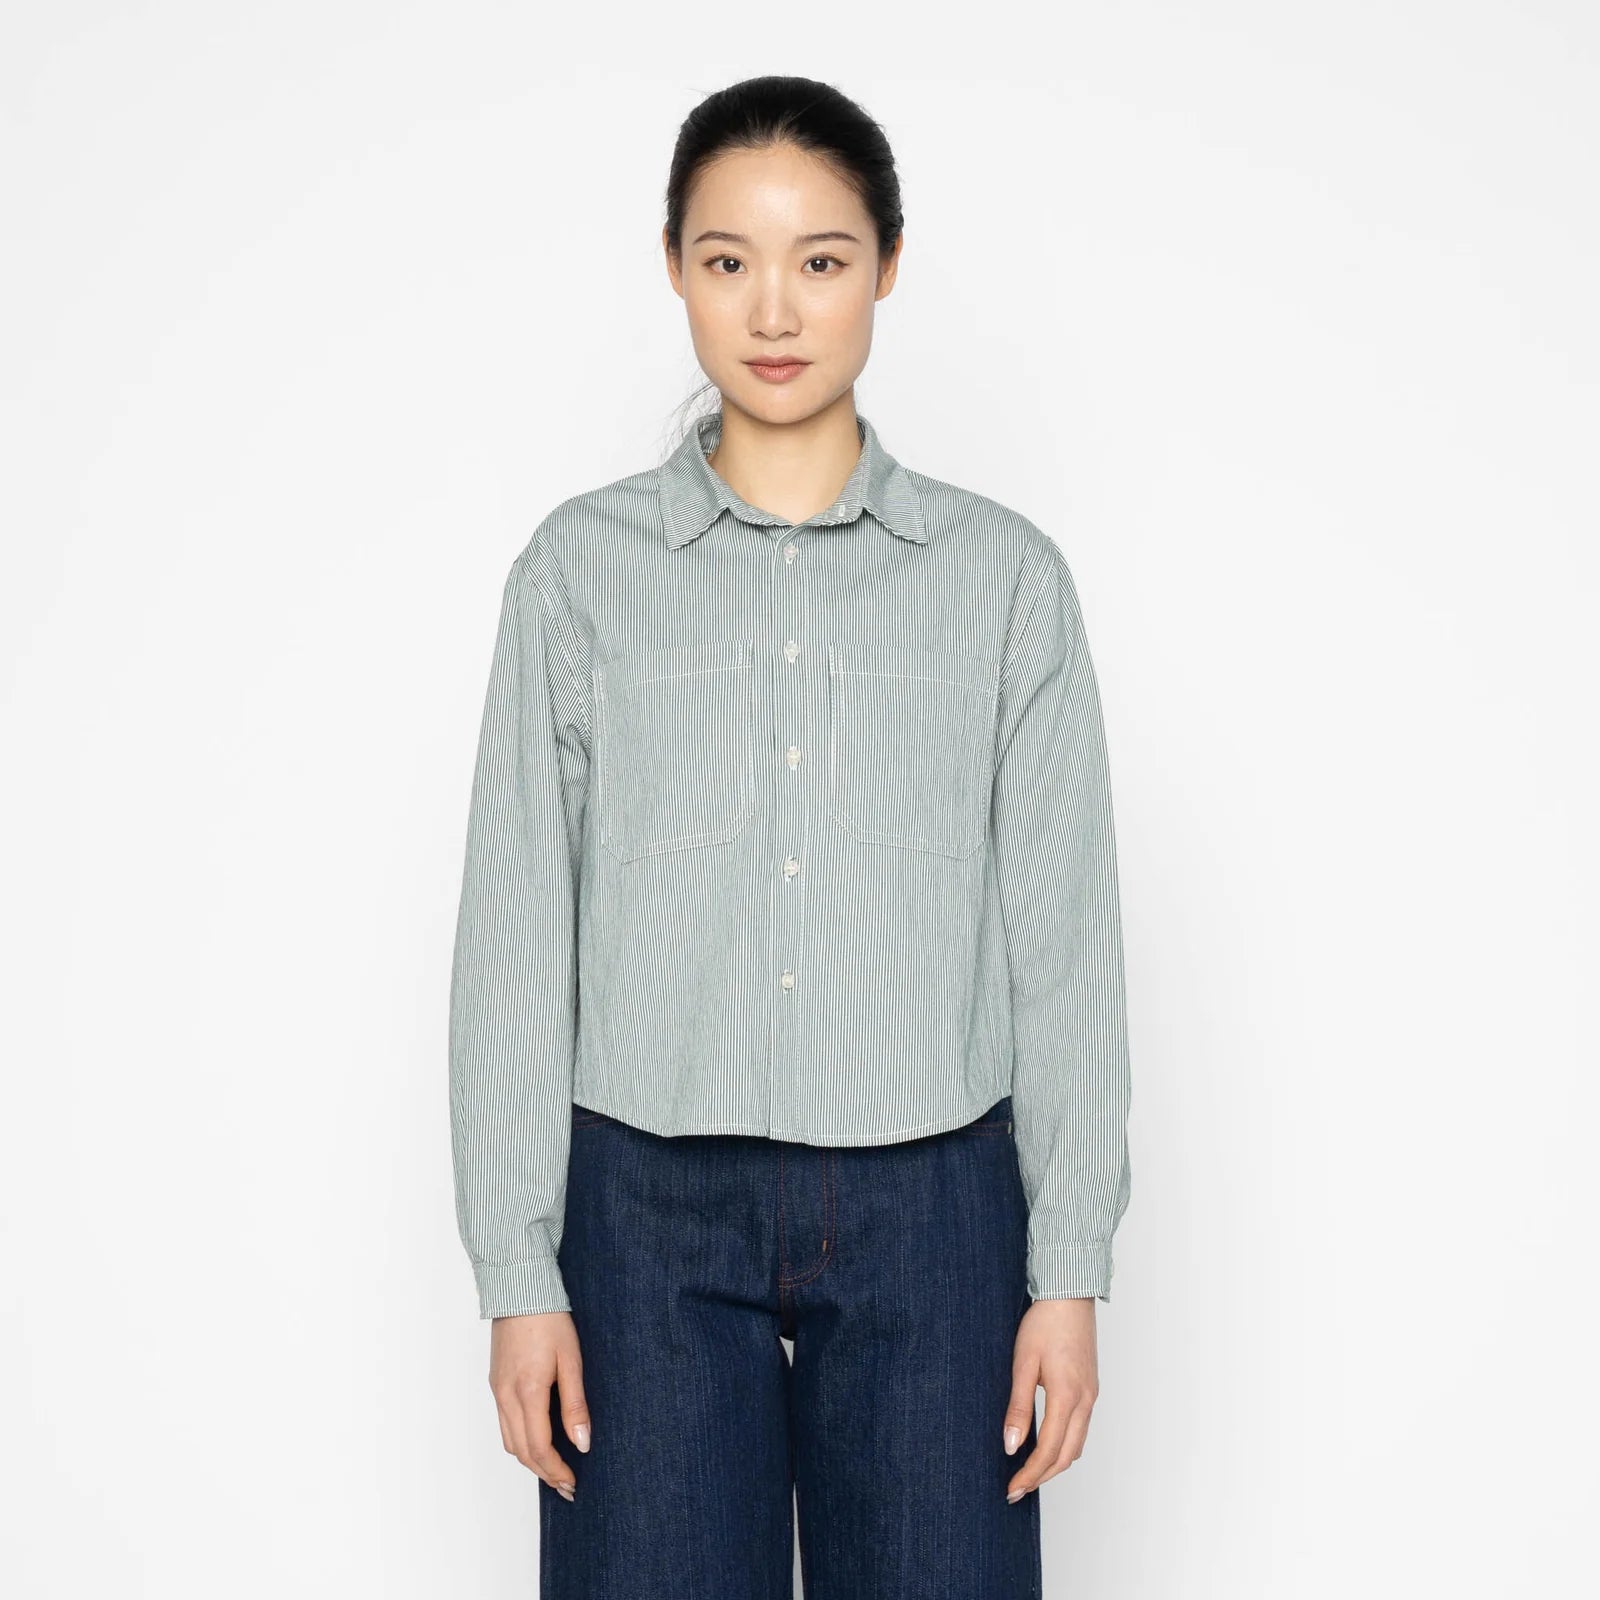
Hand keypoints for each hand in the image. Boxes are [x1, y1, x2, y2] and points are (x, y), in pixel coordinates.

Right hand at [488, 1310, 591, 1499]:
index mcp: (527, 1392)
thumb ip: (575, 1405)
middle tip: (566, 1486)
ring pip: (509, 1440)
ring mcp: (497, 1389)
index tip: (572, 1483)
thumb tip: (583, 1443)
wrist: (520, 1290)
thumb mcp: (571, 1360)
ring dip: (530, 1460)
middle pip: (520, 1451)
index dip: (555, 1470)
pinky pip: (504, 1423)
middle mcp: (506, 1395)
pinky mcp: (496, 1382)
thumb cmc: (550, 1319)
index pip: (538, 1447)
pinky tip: (537, 1440)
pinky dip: (520, 1441)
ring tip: (554, 1469)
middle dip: (543, 1473)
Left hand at [1002, 1297, 1098, 1502]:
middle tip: (1016, 1489)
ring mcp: (1091, 1395)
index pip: (1049, 1451)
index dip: (1030, 1474)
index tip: (1011, 1488)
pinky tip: (1047, 1444)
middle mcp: (1085, 1401)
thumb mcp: (1023, 1363)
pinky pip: (1081, 1429)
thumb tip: (1012, 1446)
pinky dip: (1064, 1445)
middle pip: (1067, 1456)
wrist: (1070, 1296)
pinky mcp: (1091, 1388)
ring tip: (1029, 1472)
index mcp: (1067, 1396)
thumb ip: (1019, 1407)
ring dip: (1054, 1464)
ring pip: (1077, 1445)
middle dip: (1042, 1477)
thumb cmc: (1044, 1324)